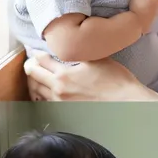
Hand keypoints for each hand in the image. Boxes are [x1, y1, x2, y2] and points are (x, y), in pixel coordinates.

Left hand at [24, 53, 157, 101]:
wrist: (127, 103)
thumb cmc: (116, 80)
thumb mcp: (96, 59)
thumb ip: (78, 53)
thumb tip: (69, 45)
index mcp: (64, 75)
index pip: (39, 60)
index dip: (37, 52)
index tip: (38, 50)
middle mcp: (59, 90)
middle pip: (32, 75)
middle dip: (31, 66)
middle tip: (34, 62)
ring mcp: (62, 104)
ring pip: (37, 92)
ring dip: (36, 82)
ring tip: (40, 76)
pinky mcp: (67, 112)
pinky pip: (47, 103)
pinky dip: (44, 95)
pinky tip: (50, 92)